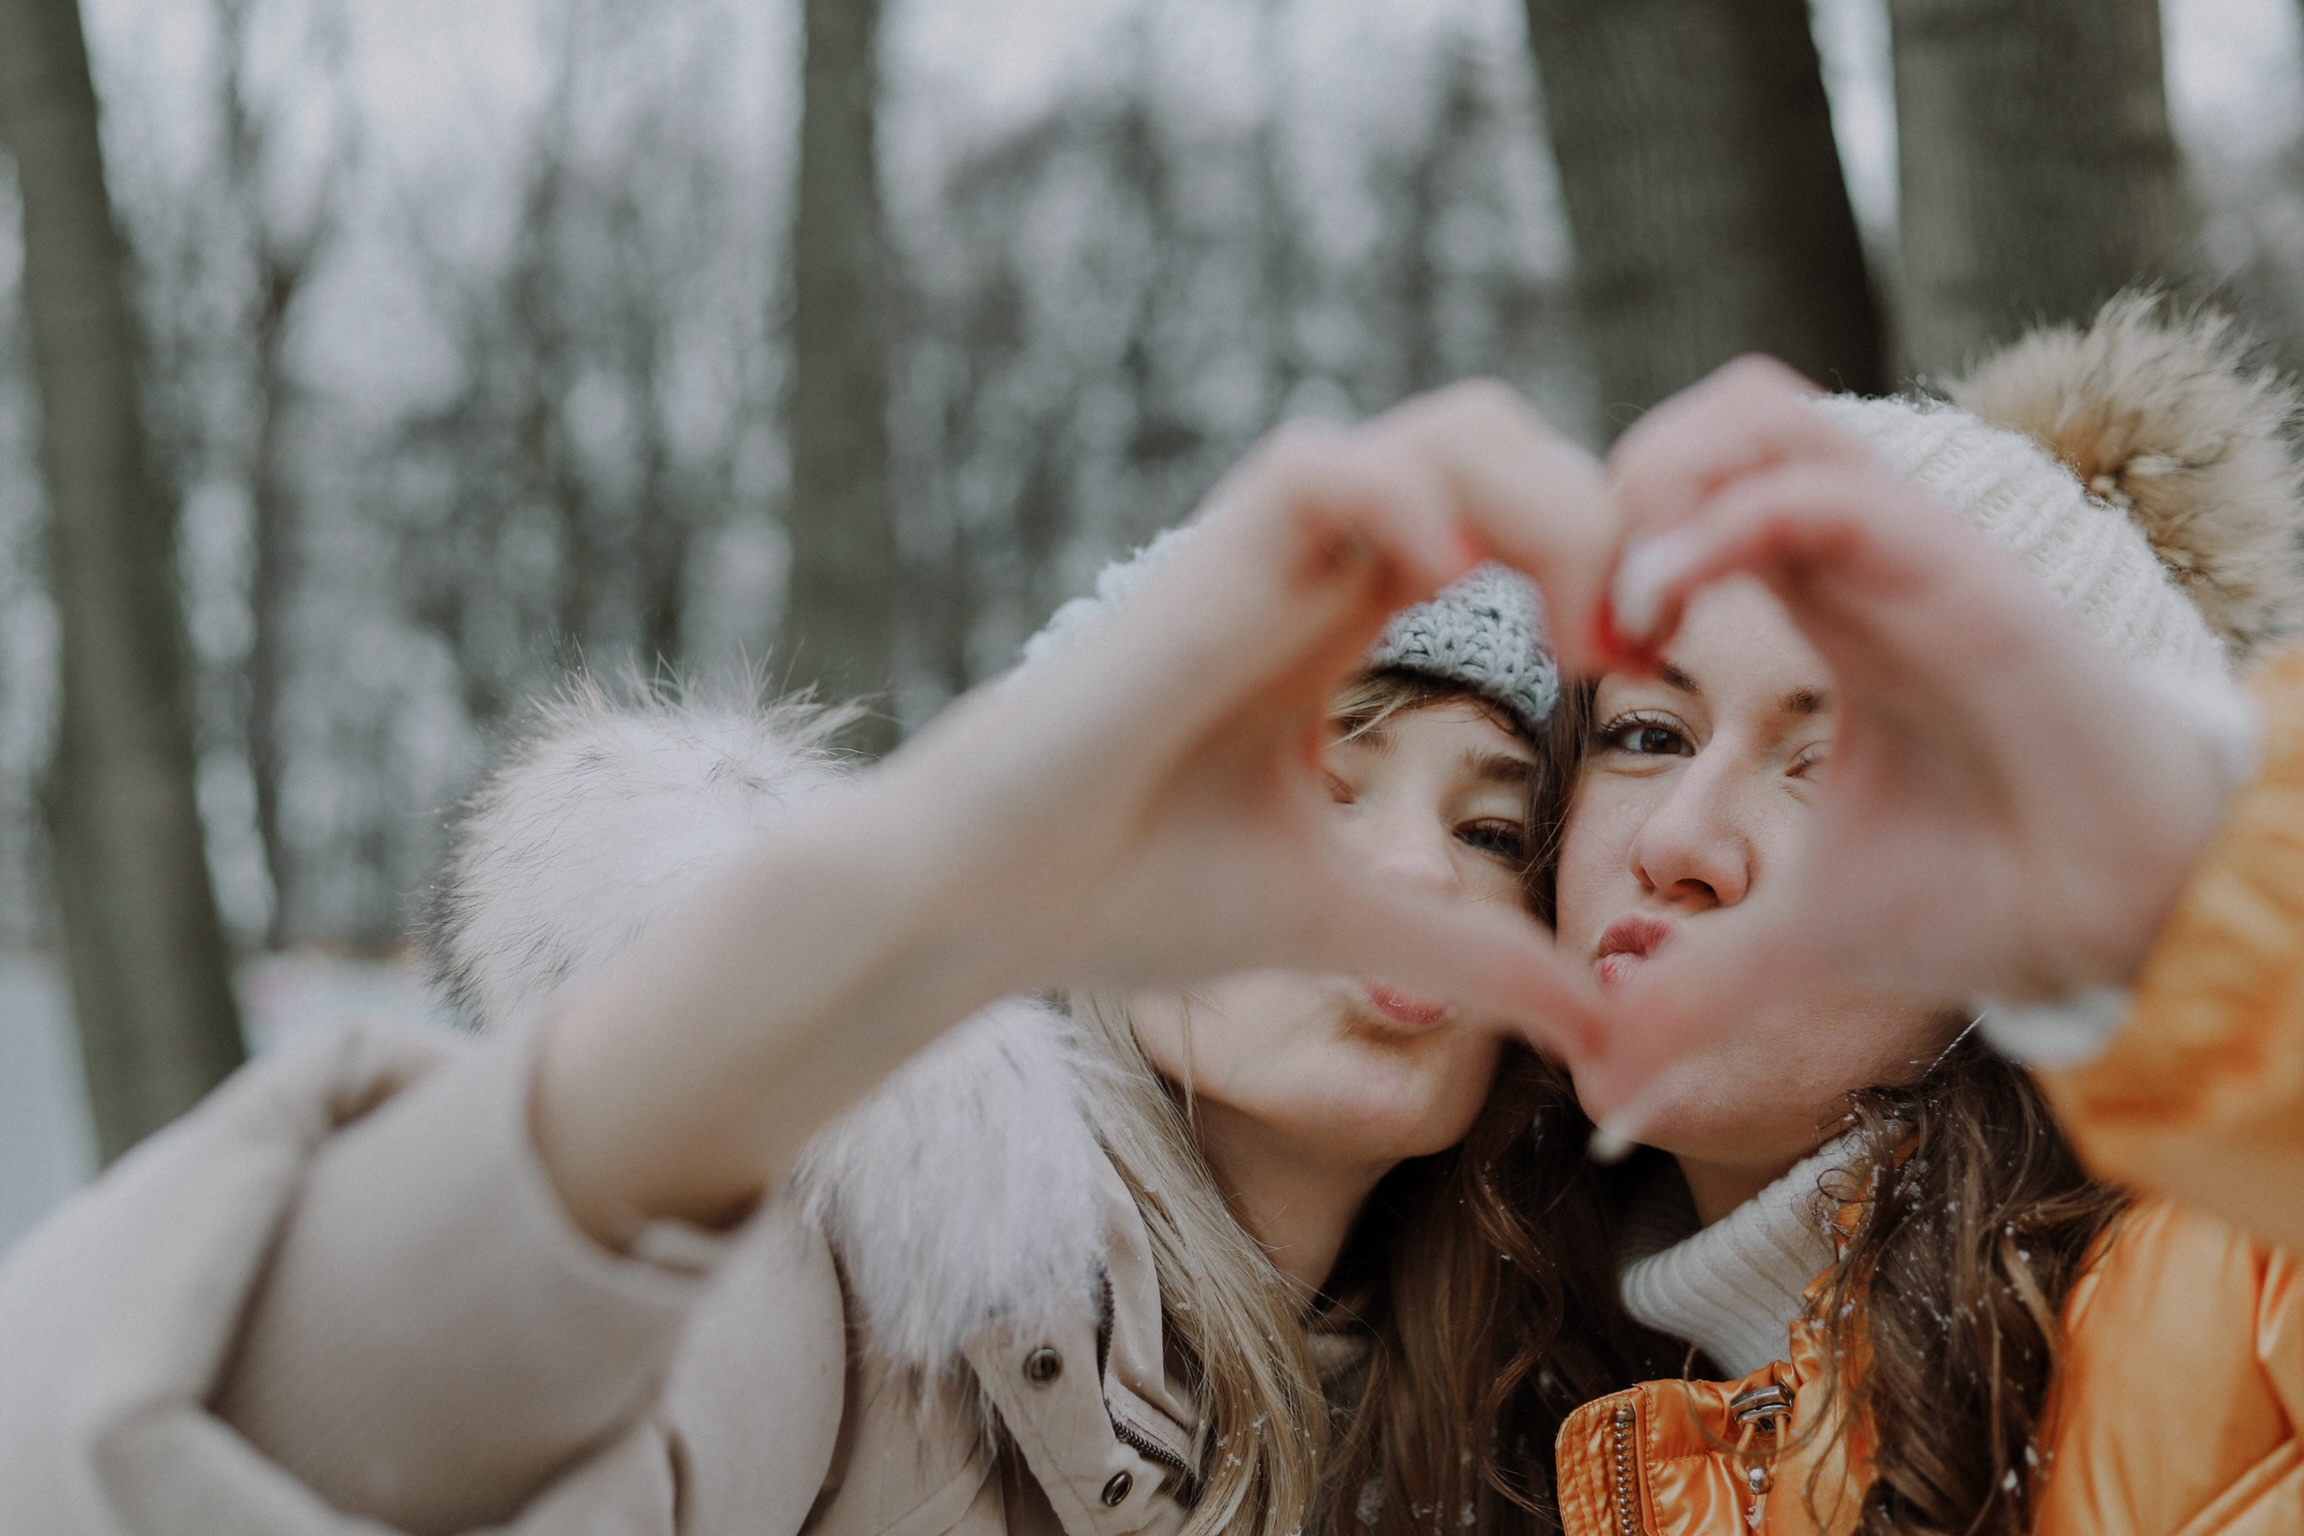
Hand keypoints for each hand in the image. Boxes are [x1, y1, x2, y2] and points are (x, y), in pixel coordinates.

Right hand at [535, 381, 1620, 1237]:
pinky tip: (1446, 593)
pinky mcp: (1205, 562)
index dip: (1606, 561)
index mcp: (1347, 618)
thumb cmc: (1127, 895)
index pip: (1514, 515)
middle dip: (1608, 521)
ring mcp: (1265, 554)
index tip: (1640, 672)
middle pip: (1508, 443)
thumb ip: (1471, 957)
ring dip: (1549, 505)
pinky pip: (1328, 464)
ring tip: (1575, 633)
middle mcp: (1320, 565)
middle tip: (1630, 649)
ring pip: (1451, 427)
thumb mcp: (1345, 922)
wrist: (986, 903)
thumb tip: (1597, 1034)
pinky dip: (1410, 504)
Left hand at [1570, 358, 2233, 1122]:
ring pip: (1759, 410)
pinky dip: (1711, 528)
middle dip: (1611, 483)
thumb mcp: (1796, 940)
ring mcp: (1905, 549)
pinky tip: (1654, 619)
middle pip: (1718, 413)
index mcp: (1824, 604)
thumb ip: (1694, 989)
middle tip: (1574, 612)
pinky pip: (1813, 490)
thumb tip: (1603, 1091)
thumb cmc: (1985, 895)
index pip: (1696, 487)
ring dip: (1653, 483)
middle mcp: (1856, 555)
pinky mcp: (1951, 569)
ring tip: (1613, 612)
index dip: (1605, 537)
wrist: (2121, 918)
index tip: (1564, 651)